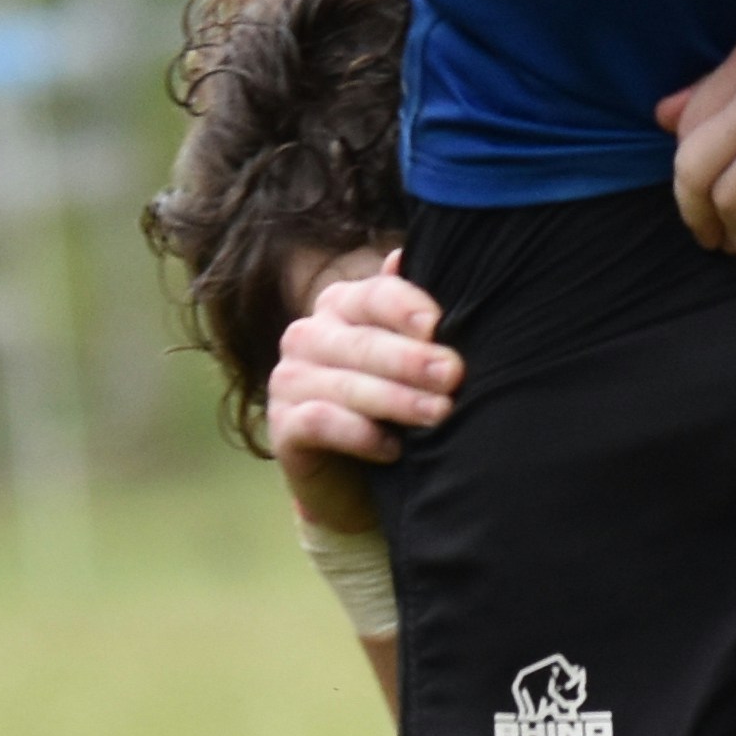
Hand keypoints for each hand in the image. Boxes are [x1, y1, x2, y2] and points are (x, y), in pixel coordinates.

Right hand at [268, 265, 457, 475]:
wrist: (358, 479)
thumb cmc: (392, 406)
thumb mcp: (409, 360)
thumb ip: (412, 316)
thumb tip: (402, 256)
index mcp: (341, 305)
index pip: (375, 296)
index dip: (407, 307)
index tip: (440, 325)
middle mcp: (308, 335)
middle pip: (363, 342)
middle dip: (412, 360)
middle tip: (453, 375)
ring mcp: (289, 379)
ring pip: (345, 384)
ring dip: (397, 400)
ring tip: (439, 413)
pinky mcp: (281, 426)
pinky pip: (320, 422)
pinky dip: (360, 434)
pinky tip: (394, 449)